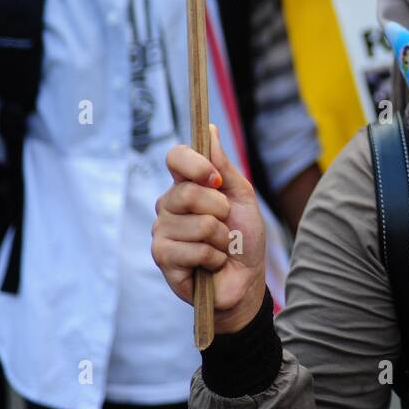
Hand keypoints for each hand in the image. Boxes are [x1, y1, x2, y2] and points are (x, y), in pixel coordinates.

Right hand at [153, 124, 265, 334]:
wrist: (246, 279)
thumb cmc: (244, 237)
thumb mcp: (241, 197)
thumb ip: (223, 167)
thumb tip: (210, 130)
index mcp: (186, 185)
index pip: (175, 157)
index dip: (194, 163)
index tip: (215, 178)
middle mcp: (168, 205)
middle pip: (187, 191)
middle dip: (220, 210)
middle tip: (226, 224)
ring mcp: (162, 231)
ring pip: (197, 224)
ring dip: (221, 238)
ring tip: (220, 247)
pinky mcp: (162, 257)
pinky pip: (194, 249)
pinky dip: (213, 257)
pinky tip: (211, 264)